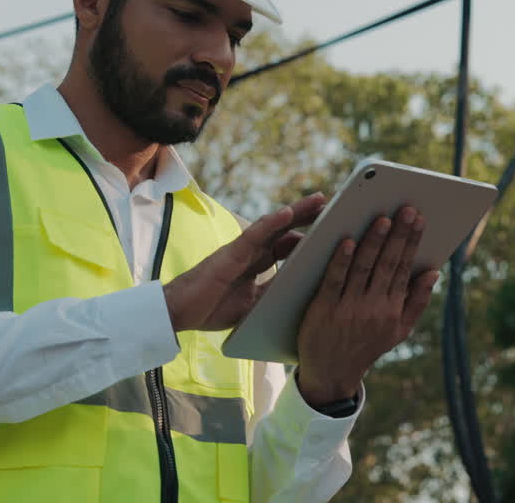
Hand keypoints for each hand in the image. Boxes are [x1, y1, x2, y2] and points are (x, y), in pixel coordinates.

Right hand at [164, 192, 325, 331]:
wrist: (179, 313)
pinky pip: (254, 235)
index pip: (288, 245)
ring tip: (320, 200)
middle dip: (310, 218)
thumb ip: (273, 292)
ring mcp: (241, 250)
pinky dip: (270, 222)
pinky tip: (287, 212)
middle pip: (286, 230)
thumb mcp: (253, 304)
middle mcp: (252, 252)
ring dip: (297, 211)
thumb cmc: (211, 308)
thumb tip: (300, 293)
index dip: (310, 237)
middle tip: (336, 205)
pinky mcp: (230, 253)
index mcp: (257, 264)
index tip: (334, 229)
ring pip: (274, 225)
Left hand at [295, 206, 436, 406]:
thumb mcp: (398, 331)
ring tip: (381, 218)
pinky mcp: (323, 309)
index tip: (418, 218)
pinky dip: (341, 260)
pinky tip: (347, 241)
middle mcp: (373, 308)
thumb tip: (433, 272)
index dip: (411, 242)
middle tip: (405, 208)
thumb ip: (417, 301)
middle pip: (387, 264)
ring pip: (363, 268)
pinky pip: (334, 281)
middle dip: (398, 235)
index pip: (404, 269)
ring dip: (373, 242)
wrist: (331, 374)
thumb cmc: (366, 345)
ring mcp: (348, 308)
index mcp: (392, 310)